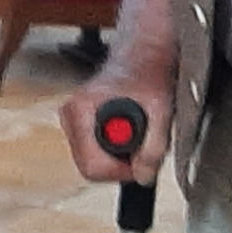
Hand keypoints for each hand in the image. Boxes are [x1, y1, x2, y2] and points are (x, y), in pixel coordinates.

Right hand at [62, 62, 172, 183]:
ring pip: (90, 162)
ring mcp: (71, 120)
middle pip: (89, 167)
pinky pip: (92, 153)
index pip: (92, 166)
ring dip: (117, 158)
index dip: (122, 171)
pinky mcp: (76, 124)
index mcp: (82, 111)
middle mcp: (70, 116)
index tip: (141, 162)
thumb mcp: (161, 112)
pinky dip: (112, 151)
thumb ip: (154, 148)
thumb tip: (143, 176)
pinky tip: (128, 133)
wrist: (142, 56)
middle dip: (120, 165)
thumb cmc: (149, 75)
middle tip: (142, 149)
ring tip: (137, 135)